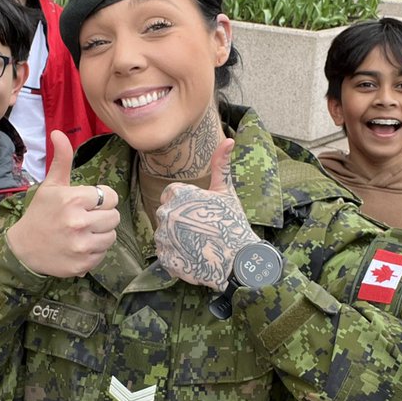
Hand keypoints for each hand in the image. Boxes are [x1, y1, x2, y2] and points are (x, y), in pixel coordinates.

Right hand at [6, 130, 119, 275]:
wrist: (23, 249)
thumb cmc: (40, 213)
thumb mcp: (50, 185)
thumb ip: (61, 159)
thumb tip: (58, 132)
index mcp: (73, 199)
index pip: (110, 197)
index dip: (102, 199)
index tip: (88, 203)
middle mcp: (78, 222)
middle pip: (114, 217)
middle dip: (103, 216)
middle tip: (85, 218)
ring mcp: (81, 245)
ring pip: (111, 236)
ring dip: (100, 234)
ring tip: (83, 232)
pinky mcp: (82, 264)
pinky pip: (103, 254)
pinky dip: (94, 251)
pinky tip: (79, 246)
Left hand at [154, 138, 257, 289]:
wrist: (238, 260)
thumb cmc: (233, 223)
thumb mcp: (226, 192)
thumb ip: (221, 165)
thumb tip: (229, 140)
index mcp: (179, 195)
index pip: (171, 194)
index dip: (186, 203)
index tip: (200, 212)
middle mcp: (167, 213)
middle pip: (166, 214)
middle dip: (180, 220)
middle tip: (201, 229)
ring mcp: (164, 237)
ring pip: (164, 234)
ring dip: (176, 239)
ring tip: (198, 244)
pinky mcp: (165, 258)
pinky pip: (165, 254)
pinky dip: (176, 256)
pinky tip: (194, 256)